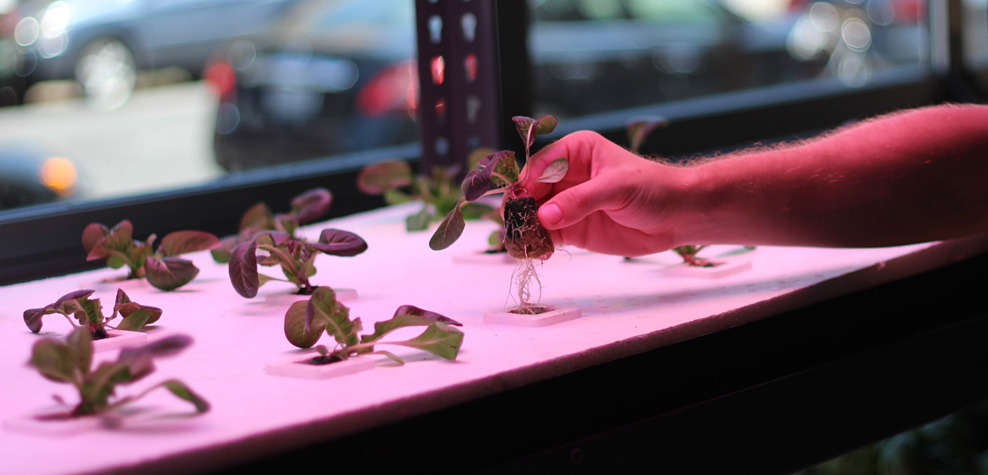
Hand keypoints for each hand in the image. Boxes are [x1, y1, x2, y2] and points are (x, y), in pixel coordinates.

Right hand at [521, 131, 689, 256]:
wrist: (678, 216)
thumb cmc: (653, 188)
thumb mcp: (616, 188)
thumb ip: (580, 200)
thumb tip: (546, 215)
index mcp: (575, 152)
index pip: (540, 165)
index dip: (526, 183)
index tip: (520, 202)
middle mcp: (566, 176)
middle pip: (531, 191)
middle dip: (521, 208)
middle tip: (514, 225)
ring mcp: (567, 204)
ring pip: (535, 214)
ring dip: (526, 227)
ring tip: (521, 242)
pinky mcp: (572, 229)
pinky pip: (548, 235)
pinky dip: (539, 243)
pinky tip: (536, 251)